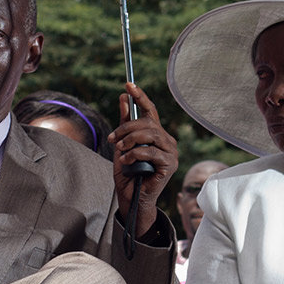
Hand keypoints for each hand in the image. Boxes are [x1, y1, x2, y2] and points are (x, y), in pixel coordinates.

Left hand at [107, 80, 177, 236]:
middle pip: (147, 122)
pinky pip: (150, 151)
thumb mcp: (121, 146)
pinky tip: (126, 161)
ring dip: (129, 140)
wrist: (131, 199)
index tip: (129, 84)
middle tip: (112, 138)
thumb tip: (124, 98)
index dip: (140, 97)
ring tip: (119, 150)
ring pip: (150, 134)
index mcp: (156, 135)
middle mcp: (166, 141)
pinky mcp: (169, 165)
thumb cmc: (128, 174)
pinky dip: (134, 155)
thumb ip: (124, 124)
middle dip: (126, 127)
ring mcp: (170, 153)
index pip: (150, 111)